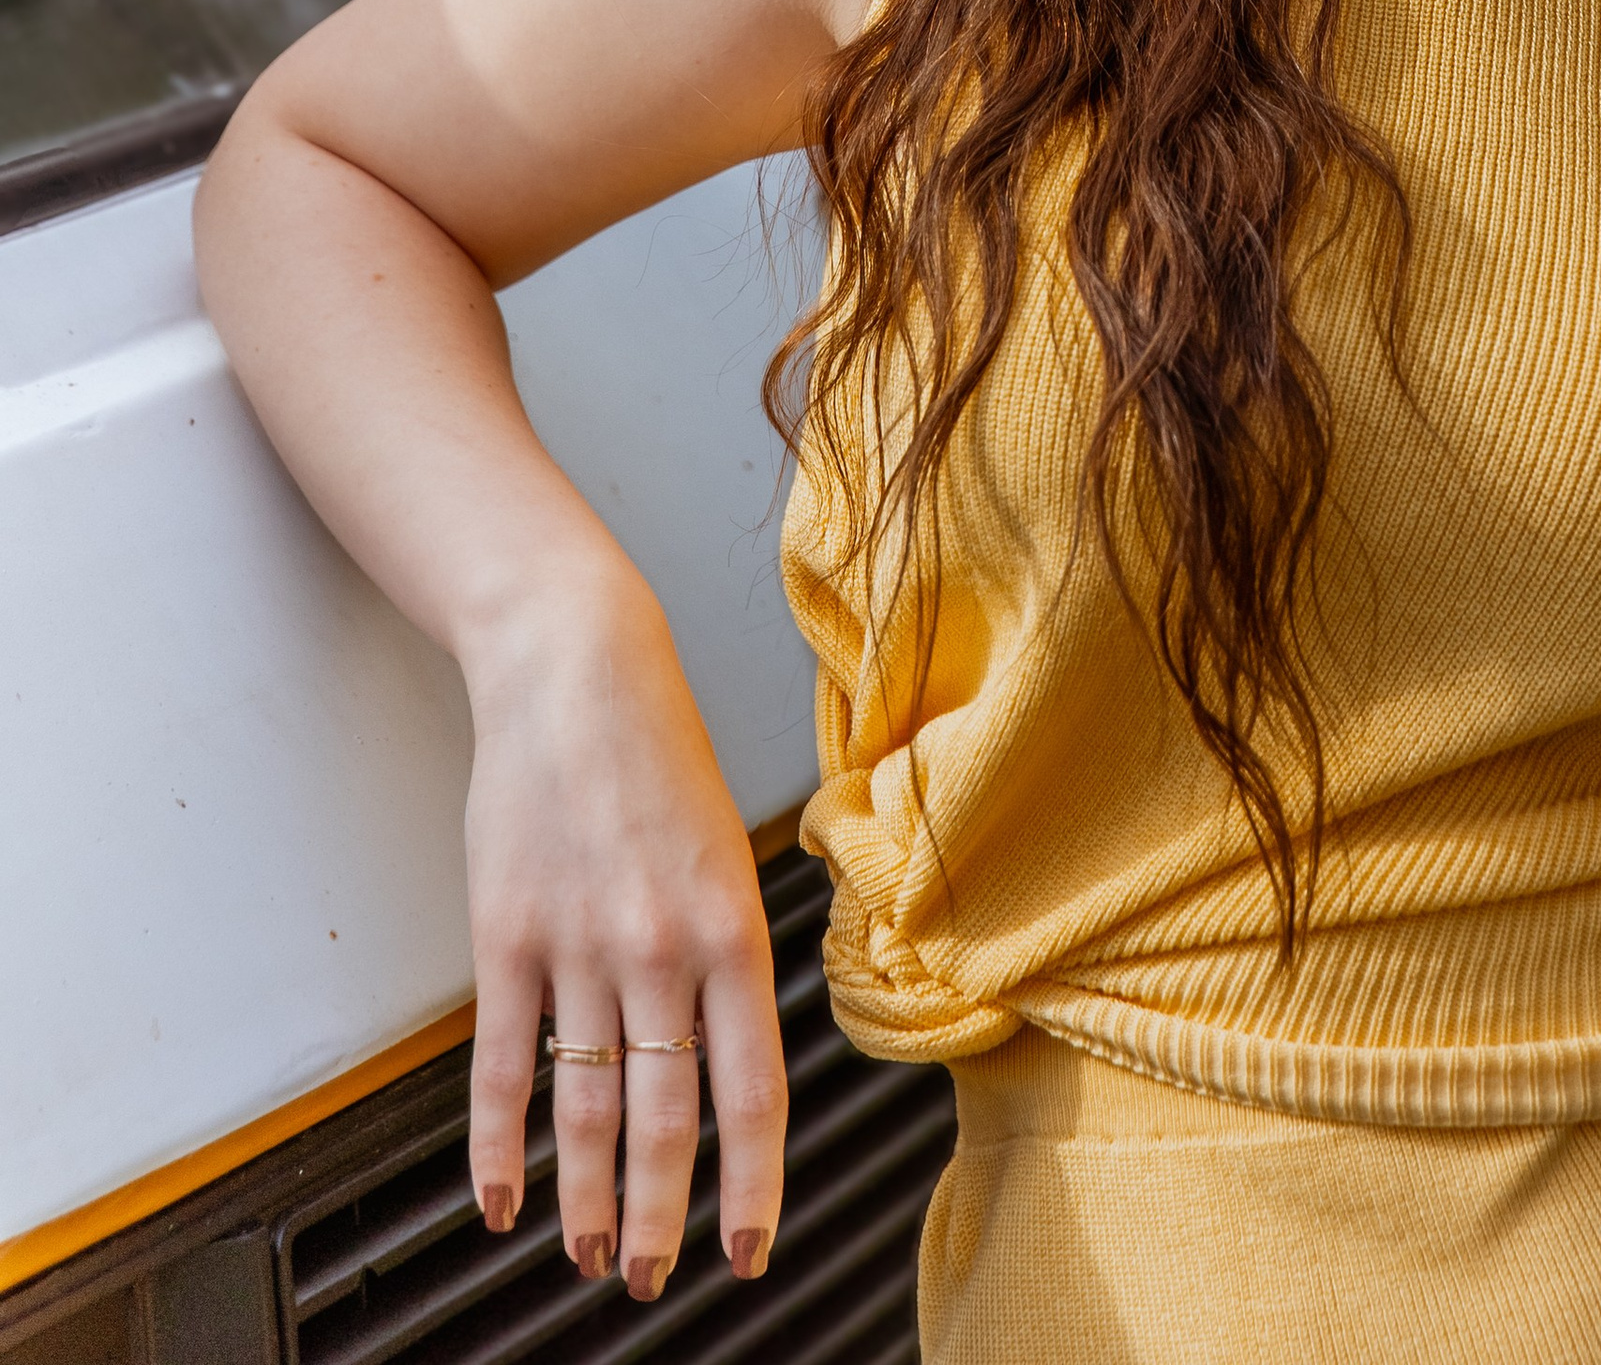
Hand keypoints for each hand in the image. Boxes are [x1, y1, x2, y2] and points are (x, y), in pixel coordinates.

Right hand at [461, 567, 786, 1296]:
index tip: (749, 1249)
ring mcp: (579, 945)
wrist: (575, 670)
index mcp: (732, 926)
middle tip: (651, 1279)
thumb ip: (728, 949)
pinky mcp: (506, 936)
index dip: (752, 1184)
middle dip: (660, 1217)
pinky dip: (499, 1146)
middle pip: (665, 1118)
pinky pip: (503, 1065)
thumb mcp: (726, 847)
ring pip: (586, 1106)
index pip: (752, 1087)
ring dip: (587, 1198)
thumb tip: (732, 1049)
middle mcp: (661, 947)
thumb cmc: (657, 753)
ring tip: (590, 1256)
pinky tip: (502, 1200)